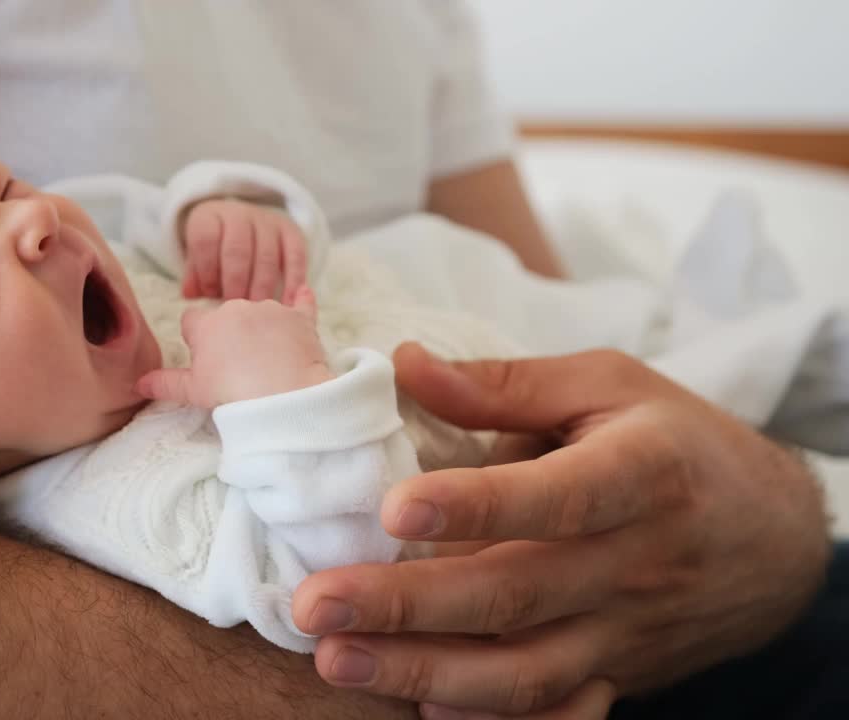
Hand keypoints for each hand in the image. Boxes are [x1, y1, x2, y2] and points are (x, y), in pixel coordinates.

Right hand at [137, 287, 329, 406]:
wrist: (283, 394)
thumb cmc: (233, 392)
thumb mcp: (193, 391)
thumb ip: (165, 383)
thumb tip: (139, 383)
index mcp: (208, 323)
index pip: (192, 321)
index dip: (197, 340)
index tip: (205, 358)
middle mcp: (238, 307)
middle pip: (227, 315)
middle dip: (229, 334)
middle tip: (235, 366)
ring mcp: (272, 309)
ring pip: (260, 312)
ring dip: (261, 328)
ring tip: (267, 361)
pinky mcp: (300, 318)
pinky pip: (302, 302)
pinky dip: (302, 301)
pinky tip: (304, 293)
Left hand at [182, 198, 307, 302]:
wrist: (243, 224)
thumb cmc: (216, 250)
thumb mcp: (199, 257)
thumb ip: (195, 275)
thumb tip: (192, 295)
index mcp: (210, 218)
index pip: (206, 240)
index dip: (207, 270)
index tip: (209, 293)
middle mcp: (239, 215)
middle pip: (237, 250)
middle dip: (235, 283)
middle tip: (235, 308)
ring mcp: (268, 222)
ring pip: (266, 256)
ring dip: (261, 288)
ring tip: (256, 310)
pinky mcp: (292, 232)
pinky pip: (295, 257)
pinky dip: (292, 283)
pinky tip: (287, 304)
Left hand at [291, 343, 830, 717]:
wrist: (771, 535)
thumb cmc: (675, 442)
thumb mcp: (606, 386)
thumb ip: (503, 383)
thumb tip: (402, 362)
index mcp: (640, 475)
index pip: (556, 497)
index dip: (477, 506)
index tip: (393, 509)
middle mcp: (633, 564)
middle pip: (517, 595)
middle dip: (407, 606)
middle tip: (314, 604)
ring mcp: (624, 632)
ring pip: (525, 672)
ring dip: (425, 673)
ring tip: (337, 661)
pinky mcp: (617, 675)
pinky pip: (557, 716)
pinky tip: (422, 710)